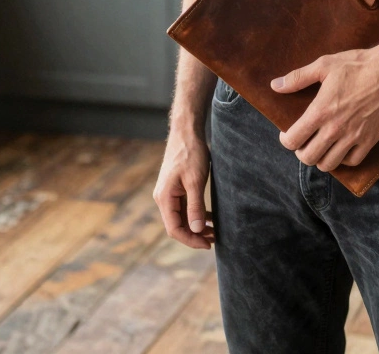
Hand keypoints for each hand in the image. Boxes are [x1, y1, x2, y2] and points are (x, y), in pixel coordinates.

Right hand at [153, 129, 214, 248]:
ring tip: (214, 232)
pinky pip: (184, 208)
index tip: (208, 244)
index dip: (190, 240)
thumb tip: (196, 230)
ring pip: (181, 218)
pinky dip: (196, 216)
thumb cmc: (190, 154)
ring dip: (196, 227)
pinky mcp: (176, 189)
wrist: (186, 133)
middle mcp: (163, 198)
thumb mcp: (195, 181)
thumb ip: (195, 206)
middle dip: (195, 235)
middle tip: (214, 239)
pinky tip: (210, 219)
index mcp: (164, 198)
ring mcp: (169, 194)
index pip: (174, 229)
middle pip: (177, 226)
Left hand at [271, 38, 378, 171]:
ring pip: (329, 164)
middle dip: (301, 152)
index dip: (285, 140)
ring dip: (320, 159)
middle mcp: (336, 128)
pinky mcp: (371, 139)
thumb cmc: (358, 65)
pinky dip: (343, 160)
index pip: (294, 139)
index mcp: (321, 111)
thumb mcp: (324, 65)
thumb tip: (275, 86)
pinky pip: (353, 161)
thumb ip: (297, 77)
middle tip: (303, 142)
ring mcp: (354, 136)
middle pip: (309, 157)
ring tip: (320, 148)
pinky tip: (340, 149)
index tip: (287, 135)